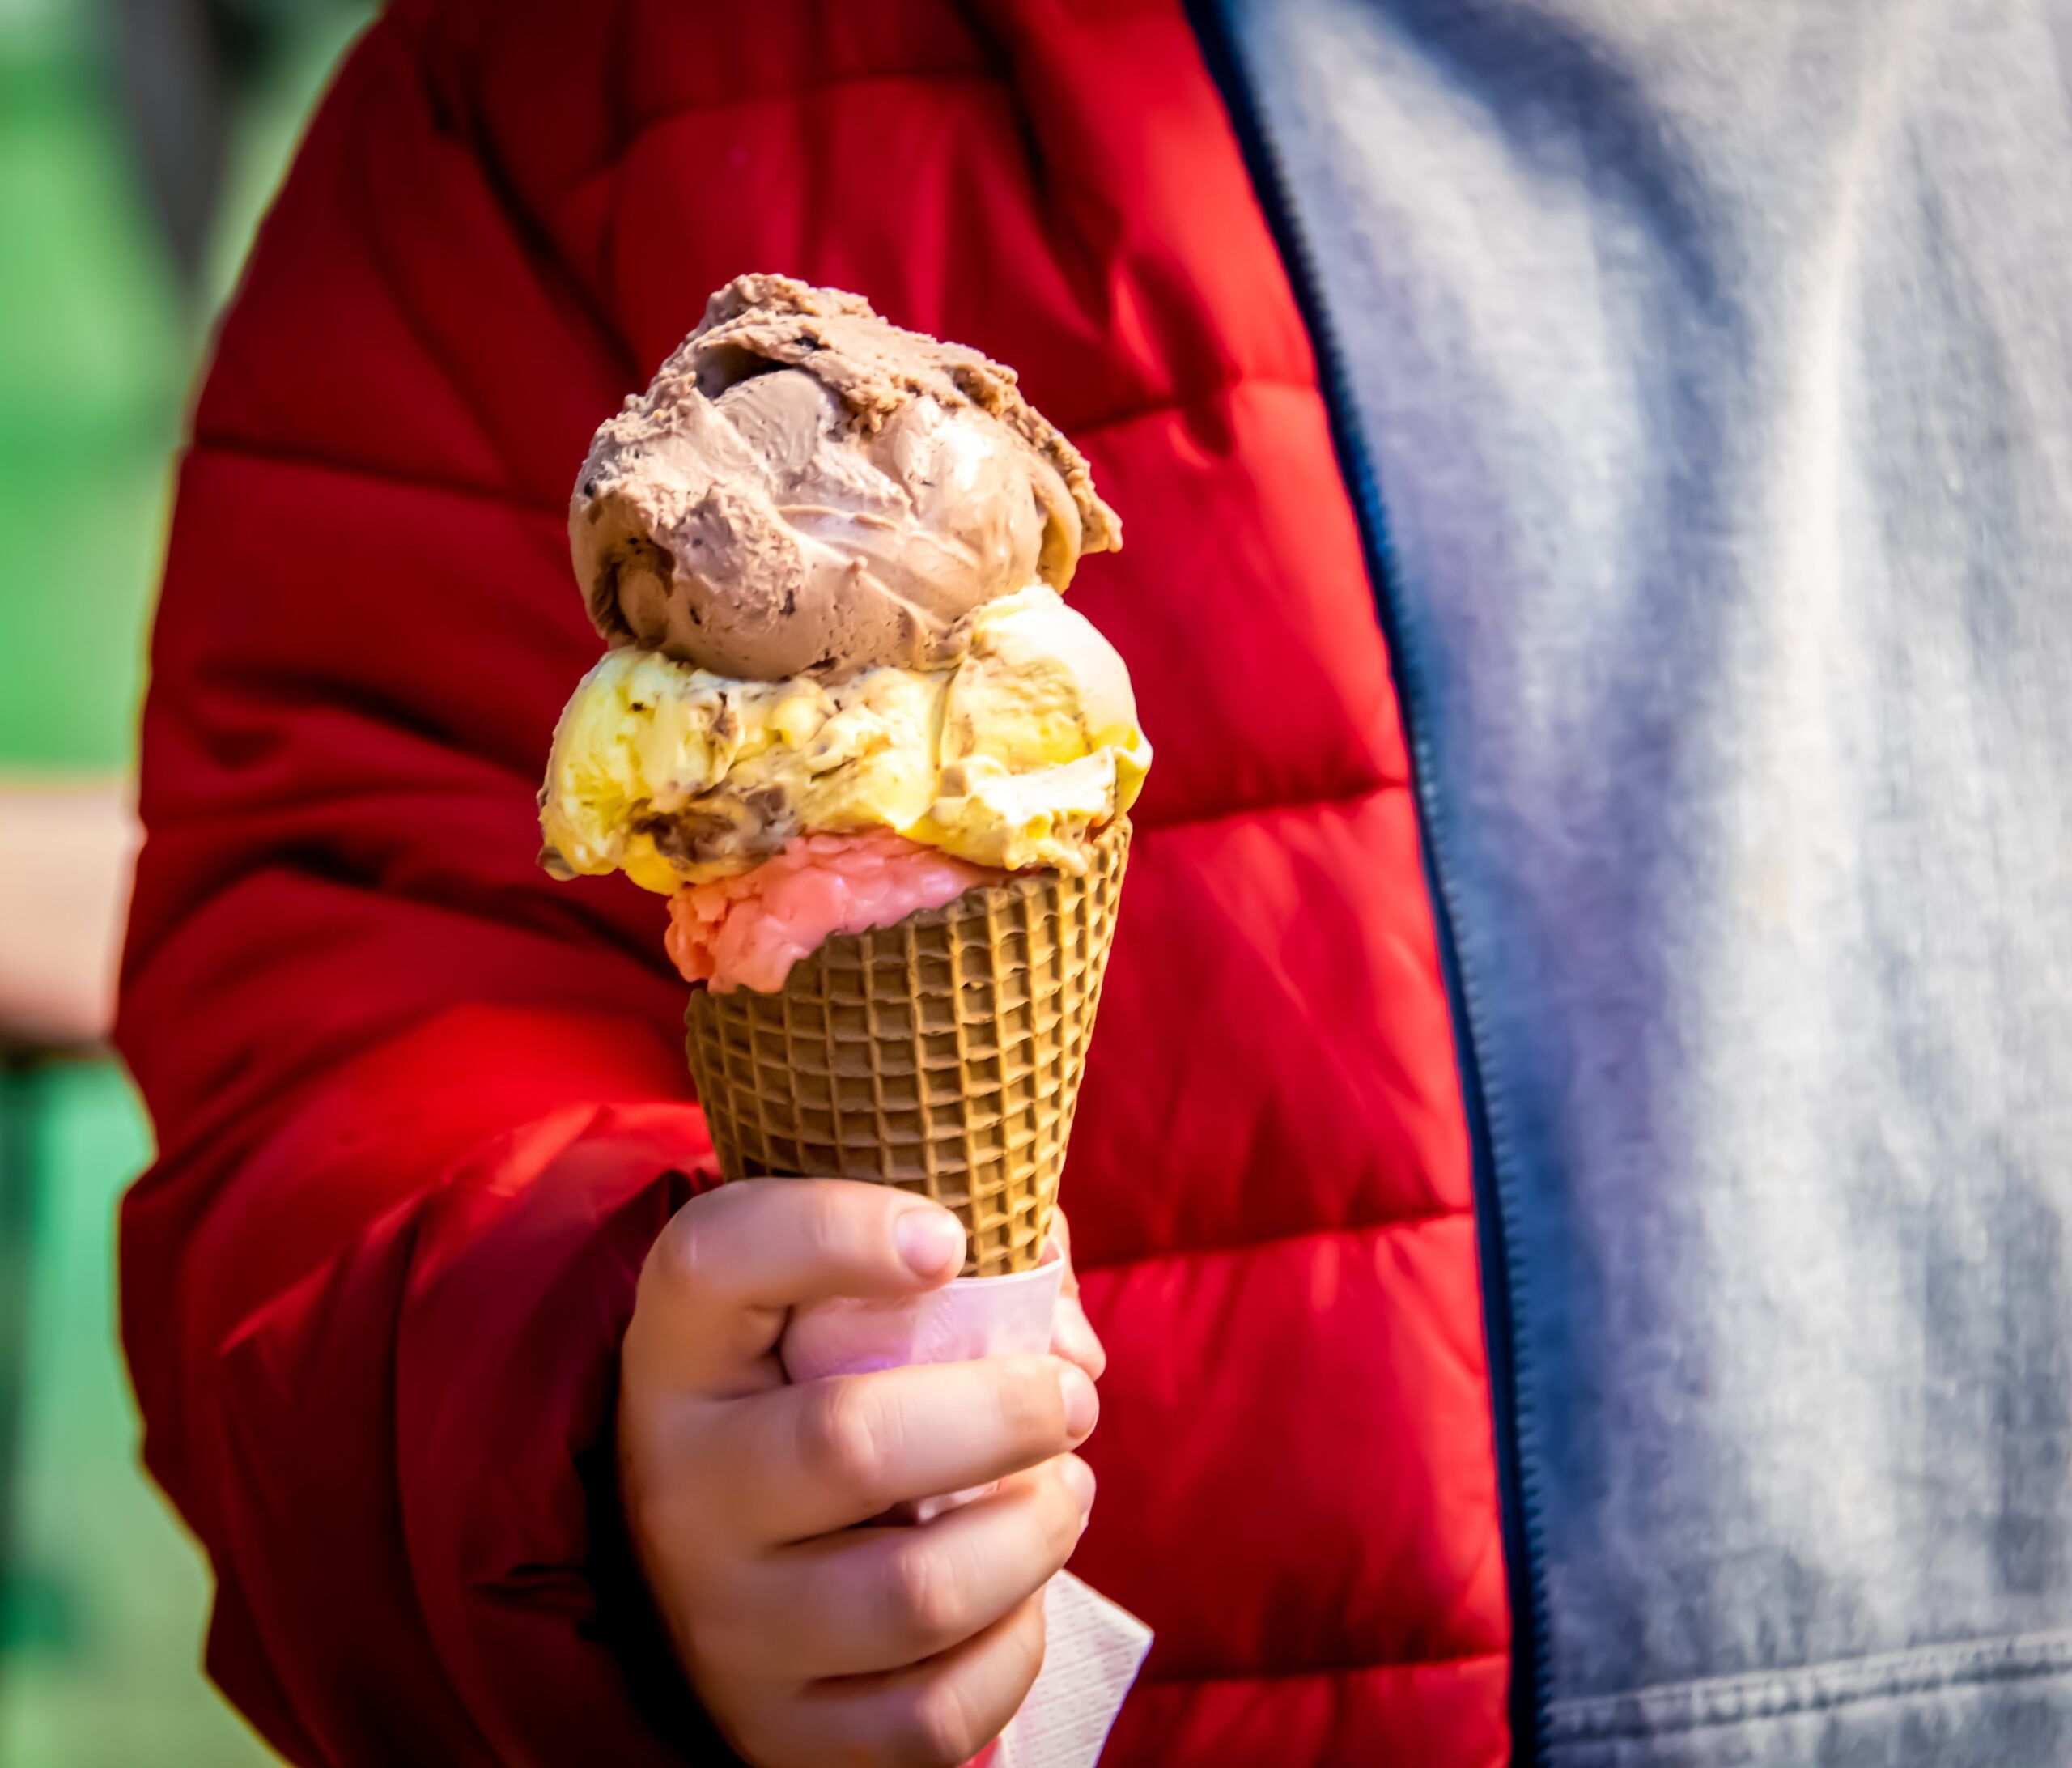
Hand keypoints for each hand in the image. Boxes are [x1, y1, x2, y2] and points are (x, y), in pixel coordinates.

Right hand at [618, 1180, 1100, 1766]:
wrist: (705, 1573)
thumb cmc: (802, 1397)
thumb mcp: (820, 1308)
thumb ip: (943, 1269)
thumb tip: (1067, 1335)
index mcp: (680, 1352)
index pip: (718, 1259)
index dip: (838, 1231)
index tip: (948, 1240)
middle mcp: (681, 1489)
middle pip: (850, 1442)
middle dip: (1004, 1411)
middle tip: (1069, 1397)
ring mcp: (726, 1627)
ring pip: (915, 1593)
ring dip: (1031, 1533)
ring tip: (1062, 1491)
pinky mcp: (782, 1734)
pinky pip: (934, 1714)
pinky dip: (1012, 1650)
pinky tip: (1019, 1596)